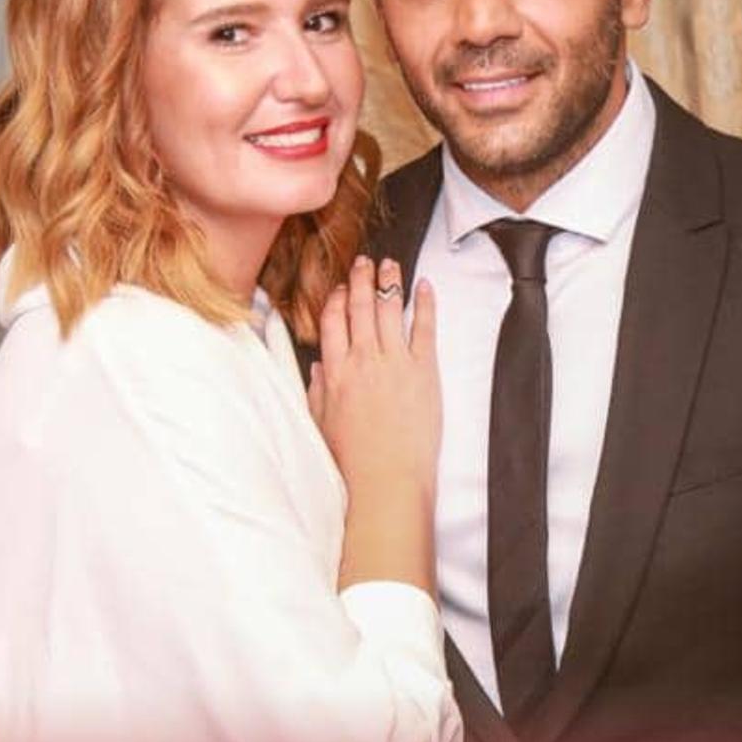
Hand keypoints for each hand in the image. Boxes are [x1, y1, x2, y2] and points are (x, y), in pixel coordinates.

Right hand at [310, 257, 439, 589]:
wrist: (387, 480)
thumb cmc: (352, 460)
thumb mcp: (320, 423)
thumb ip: (316, 389)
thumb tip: (318, 365)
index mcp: (335, 372)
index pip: (333, 320)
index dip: (336, 298)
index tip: (340, 287)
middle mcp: (363, 360)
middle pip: (360, 306)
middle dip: (361, 279)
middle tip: (365, 261)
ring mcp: (395, 362)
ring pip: (389, 309)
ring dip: (389, 282)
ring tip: (390, 264)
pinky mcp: (425, 371)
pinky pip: (424, 327)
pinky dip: (425, 303)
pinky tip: (424, 286)